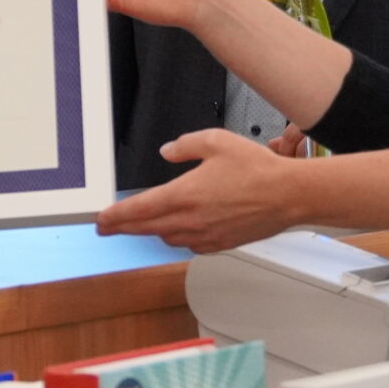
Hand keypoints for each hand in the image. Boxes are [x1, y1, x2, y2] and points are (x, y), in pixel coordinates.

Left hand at [94, 129, 304, 252]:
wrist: (289, 196)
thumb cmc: (257, 169)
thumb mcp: (216, 141)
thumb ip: (185, 146)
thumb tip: (167, 151)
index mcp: (184, 195)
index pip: (138, 210)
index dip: (114, 217)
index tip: (99, 220)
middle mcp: (191, 220)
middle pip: (145, 229)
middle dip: (123, 228)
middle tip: (107, 228)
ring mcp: (205, 236)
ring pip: (166, 238)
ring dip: (151, 231)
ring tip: (143, 224)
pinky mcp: (220, 244)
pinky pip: (189, 245)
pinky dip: (178, 238)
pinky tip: (179, 230)